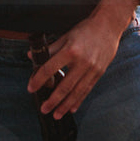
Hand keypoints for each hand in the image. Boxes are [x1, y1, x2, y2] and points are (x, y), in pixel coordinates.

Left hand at [27, 0, 135, 118]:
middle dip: (53, 100)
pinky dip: (79, 100)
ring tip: (56, 114)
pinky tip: (72, 108)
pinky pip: (87, 90)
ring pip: (76, 91)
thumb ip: (49, 49)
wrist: (108, 26)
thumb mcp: (65, 36)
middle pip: (64, 86)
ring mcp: (92, 69)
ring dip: (65, 105)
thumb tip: (31, 56)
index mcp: (70, 51)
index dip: (38, 80)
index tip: (31, 88)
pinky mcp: (99, 73)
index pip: (50, 69)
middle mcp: (82, 62)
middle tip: (44, 109)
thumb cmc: (85, 30)